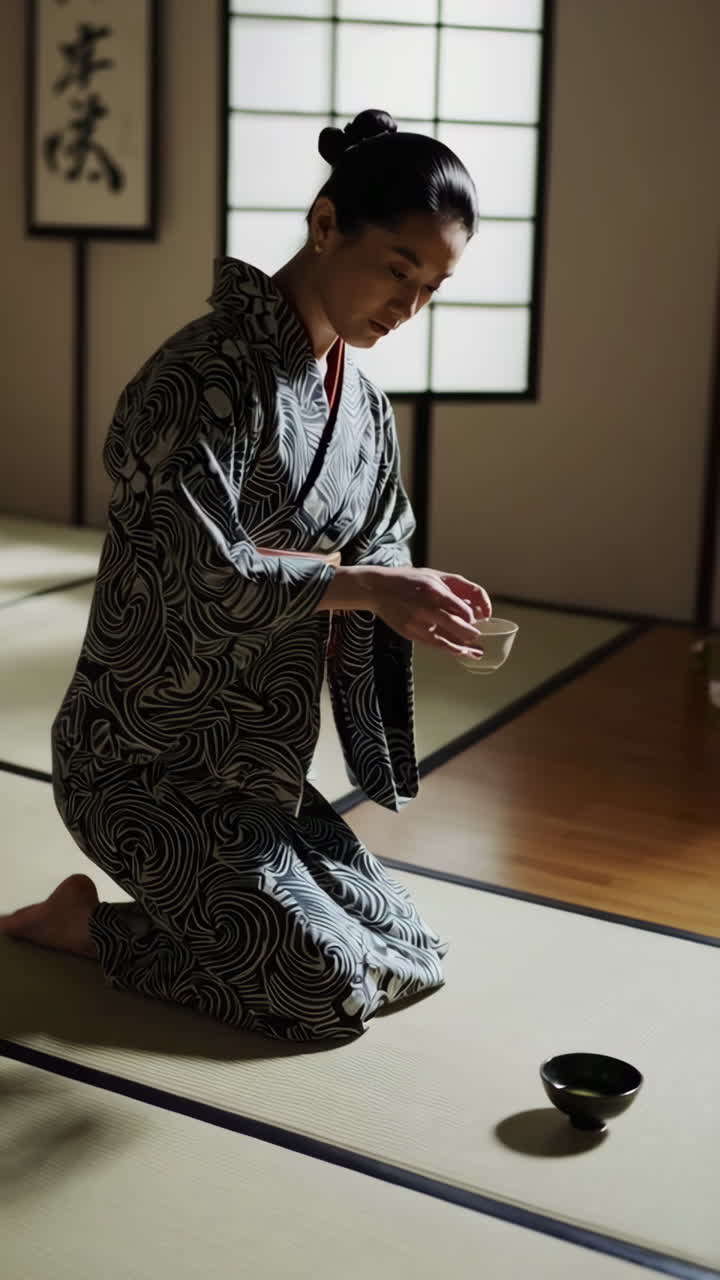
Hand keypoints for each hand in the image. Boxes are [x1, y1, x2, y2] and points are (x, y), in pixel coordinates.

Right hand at [366, 566, 491, 655]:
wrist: (377, 589)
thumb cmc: (409, 580)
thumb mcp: (434, 576)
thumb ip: (455, 588)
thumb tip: (476, 604)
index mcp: (433, 590)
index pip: (461, 609)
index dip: (472, 617)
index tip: (477, 619)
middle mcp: (425, 608)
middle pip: (455, 626)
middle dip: (471, 634)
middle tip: (478, 636)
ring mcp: (416, 623)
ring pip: (445, 640)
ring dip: (463, 648)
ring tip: (476, 653)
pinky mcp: (410, 633)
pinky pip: (433, 644)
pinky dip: (449, 649)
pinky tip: (459, 652)